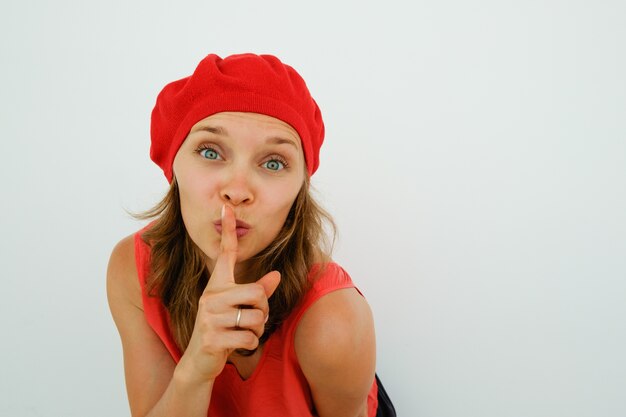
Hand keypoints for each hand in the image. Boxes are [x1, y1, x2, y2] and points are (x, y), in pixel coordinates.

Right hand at [178, 204, 280, 381]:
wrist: (198, 360)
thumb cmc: (222, 329)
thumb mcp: (238, 308)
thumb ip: (257, 292)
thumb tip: (277, 275)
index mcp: (217, 285)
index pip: (225, 253)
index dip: (228, 230)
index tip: (227, 207)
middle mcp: (211, 296)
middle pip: (258, 292)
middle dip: (263, 310)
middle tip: (252, 320)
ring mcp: (209, 317)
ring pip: (257, 317)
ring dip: (258, 330)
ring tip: (244, 333)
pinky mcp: (212, 337)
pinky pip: (249, 337)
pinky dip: (251, 344)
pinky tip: (237, 345)